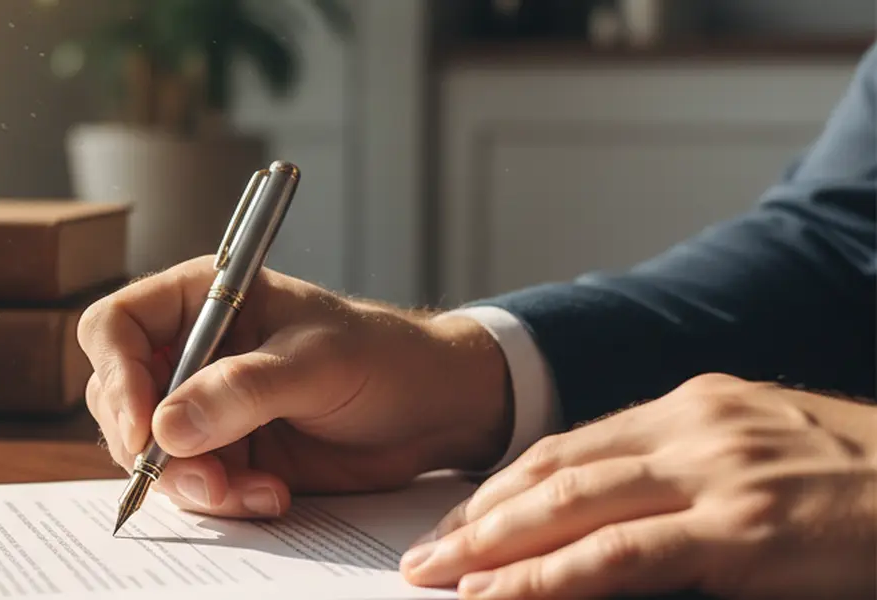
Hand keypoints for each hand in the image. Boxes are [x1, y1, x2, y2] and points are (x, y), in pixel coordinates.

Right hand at [77, 256, 512, 517]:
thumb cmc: (383, 358)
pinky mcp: (224, 453)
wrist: (432, 411)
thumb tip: (167, 428)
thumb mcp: (318, 364)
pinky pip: (191, 485)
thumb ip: (243, 390)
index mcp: (202, 298)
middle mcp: (191, 350)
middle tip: (203, 478)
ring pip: (149, 453)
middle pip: (118, 399)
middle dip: (151, 448)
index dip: (118, 378)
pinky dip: (222, 500)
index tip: (145, 432)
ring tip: (253, 492)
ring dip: (192, 483)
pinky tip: (272, 497)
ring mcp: (203, 405)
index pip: (117, 327)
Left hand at [400, 373, 876, 599]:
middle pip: (554, 469)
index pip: (571, 444)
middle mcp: (694, 428)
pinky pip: (621, 557)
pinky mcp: (743, 531)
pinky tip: (502, 595)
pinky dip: (551, 578)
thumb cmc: (867, 485)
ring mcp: (716, 475)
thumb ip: (690, 472)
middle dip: (479, 516)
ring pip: (572, 506)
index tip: (458, 521)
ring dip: (493, 546)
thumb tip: (614, 514)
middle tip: (422, 554)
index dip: (504, 486)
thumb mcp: (767, 453)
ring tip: (437, 576)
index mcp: (694, 406)